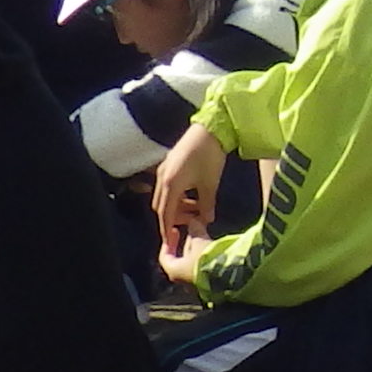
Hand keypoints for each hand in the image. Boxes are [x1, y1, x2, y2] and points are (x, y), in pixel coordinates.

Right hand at [152, 122, 228, 249]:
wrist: (210, 128)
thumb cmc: (210, 155)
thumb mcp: (210, 184)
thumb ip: (207, 205)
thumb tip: (207, 221)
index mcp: (170, 184)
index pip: (165, 215)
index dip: (167, 231)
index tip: (171, 243)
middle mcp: (162, 177)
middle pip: (161, 207)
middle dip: (173, 219)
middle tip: (190, 225)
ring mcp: (164, 169)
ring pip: (164, 197)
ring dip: (177, 206)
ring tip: (197, 210)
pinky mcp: (169, 164)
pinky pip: (168, 187)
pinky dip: (177, 196)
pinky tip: (193, 196)